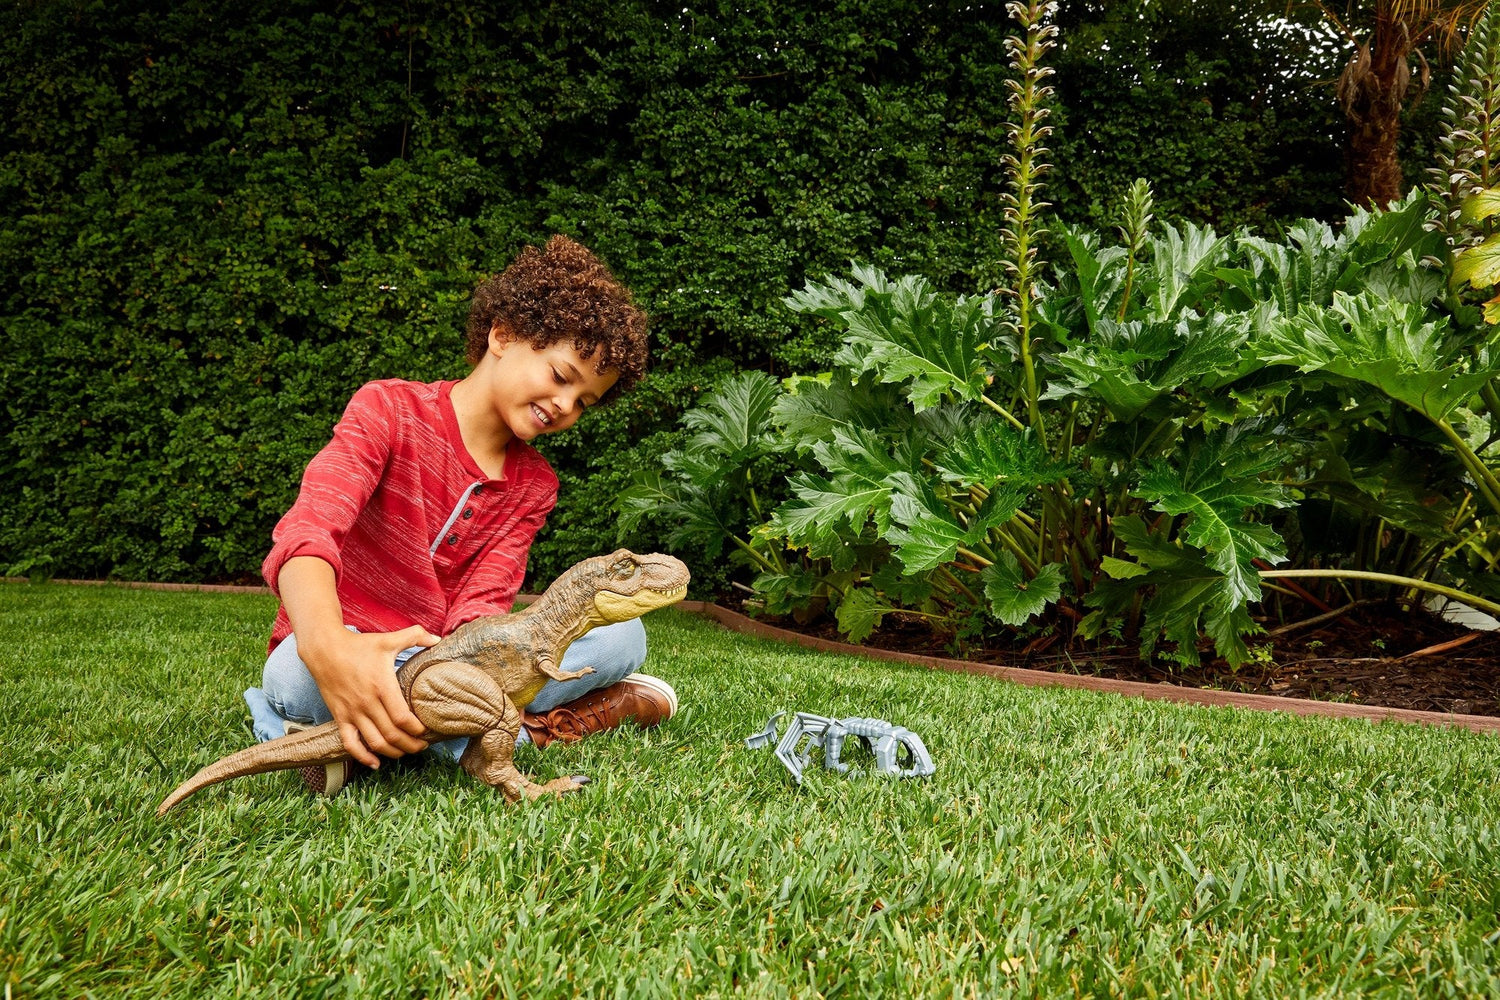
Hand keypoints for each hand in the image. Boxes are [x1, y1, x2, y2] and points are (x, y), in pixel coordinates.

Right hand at [300, 625, 438, 767]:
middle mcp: (367, 703)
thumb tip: (437, 639)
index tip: (425, 730)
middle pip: (392, 735)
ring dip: (392, 752)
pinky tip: (375, 763)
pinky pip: (350, 744)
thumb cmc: (359, 645)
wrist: (324, 650)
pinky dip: (363, 757)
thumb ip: (414, 636)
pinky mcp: (340, 717)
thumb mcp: (388, 639)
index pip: (402, 718)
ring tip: (405, 753)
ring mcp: (352, 712)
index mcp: (382, 686)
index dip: (416, 729)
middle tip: (422, 746)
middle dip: (410, 745)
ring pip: (374, 742)